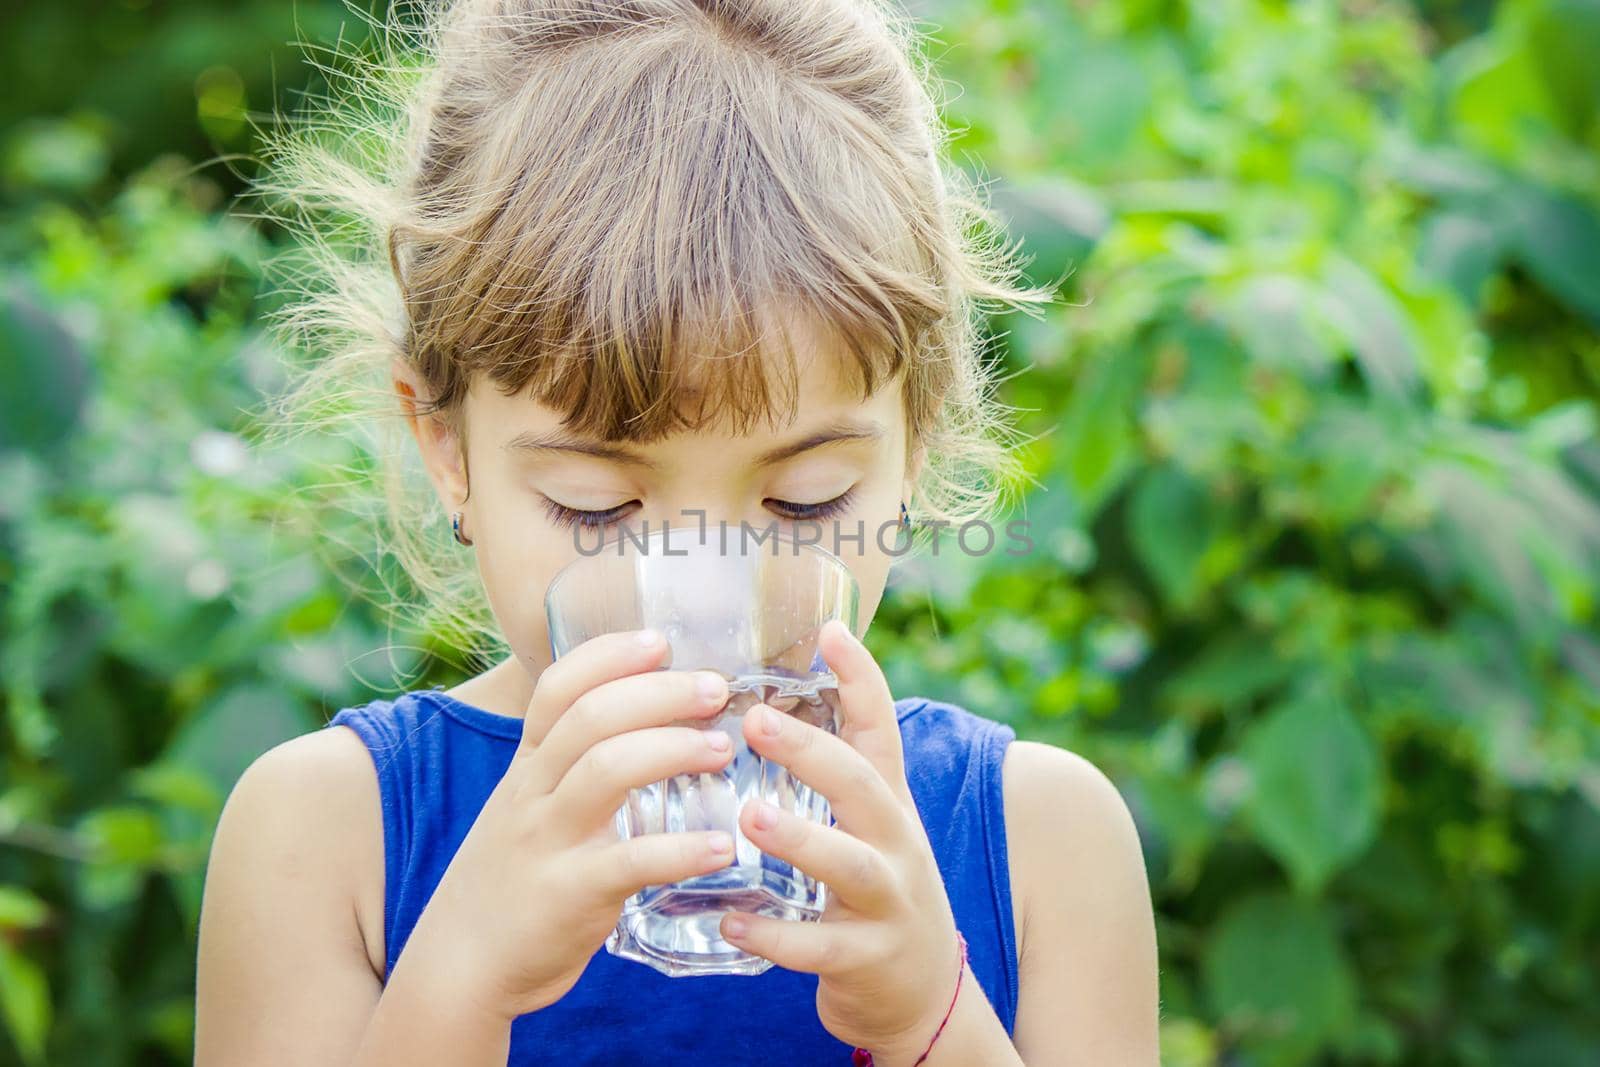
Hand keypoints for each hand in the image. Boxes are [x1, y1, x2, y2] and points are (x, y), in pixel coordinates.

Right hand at [401, 630, 737, 1020]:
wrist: (459, 969)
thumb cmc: (511, 883)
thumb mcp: (526, 811)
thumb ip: (571, 770)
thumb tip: (646, 726)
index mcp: (526, 768)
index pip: (557, 689)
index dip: (607, 656)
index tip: (659, 639)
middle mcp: (531, 794)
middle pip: (592, 718)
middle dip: (659, 693)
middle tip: (716, 689)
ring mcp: (545, 842)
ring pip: (606, 771)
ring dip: (673, 750)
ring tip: (724, 749)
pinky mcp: (567, 896)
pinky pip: (629, 862)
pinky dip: (680, 850)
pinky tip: (722, 847)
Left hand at [717, 619, 965, 1059]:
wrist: (923, 996)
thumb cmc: (874, 892)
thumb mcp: (869, 826)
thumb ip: (832, 773)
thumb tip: (765, 703)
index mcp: (888, 803)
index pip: (881, 729)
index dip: (861, 678)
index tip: (830, 630)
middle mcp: (897, 843)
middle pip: (865, 785)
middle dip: (813, 752)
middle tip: (755, 720)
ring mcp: (890, 902)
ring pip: (852, 865)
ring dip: (802, 839)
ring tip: (750, 816)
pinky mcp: (871, 960)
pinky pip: (822, 949)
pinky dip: (777, 937)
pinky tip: (732, 923)